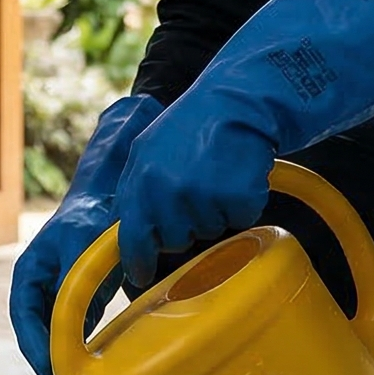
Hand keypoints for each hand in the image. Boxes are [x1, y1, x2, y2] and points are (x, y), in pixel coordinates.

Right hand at [10, 94, 163, 374]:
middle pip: (35, 337)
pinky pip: (73, 332)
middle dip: (49, 366)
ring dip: (64, 362)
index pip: (25, 322)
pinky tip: (97, 370)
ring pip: (53, 338)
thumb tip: (73, 327)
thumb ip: (76, 286)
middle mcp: (36, 289)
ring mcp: (54, 296)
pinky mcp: (75, 300)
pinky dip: (80, 350)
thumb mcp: (83, 251)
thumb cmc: (93, 219)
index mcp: (27, 276)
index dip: (37, 351)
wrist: (110, 198)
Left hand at [116, 0, 373, 286]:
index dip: (138, 260)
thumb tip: (130, 237)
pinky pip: (239, 220)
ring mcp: (201, 196)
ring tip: (218, 175)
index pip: (132, 235)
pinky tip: (238, 175)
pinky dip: (243, 204)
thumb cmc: (195, 126)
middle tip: (199, 192)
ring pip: (208, 232)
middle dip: (186, 226)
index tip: (141, 274)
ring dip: (216, 212)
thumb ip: (139, 191)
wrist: (239, 100)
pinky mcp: (235, 198)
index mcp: (140, 177)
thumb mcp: (150, 151)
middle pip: (174, 240)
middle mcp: (166, 190)